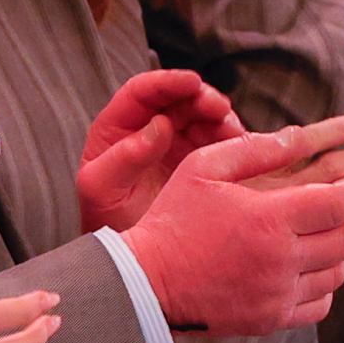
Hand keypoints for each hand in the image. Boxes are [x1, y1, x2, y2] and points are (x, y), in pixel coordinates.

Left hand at [78, 69, 243, 230]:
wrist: (126, 260)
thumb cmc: (105, 221)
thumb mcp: (102, 189)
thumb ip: (123, 157)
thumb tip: (157, 126)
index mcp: (115, 129)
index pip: (141, 92)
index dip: (167, 82)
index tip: (192, 82)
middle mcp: (146, 131)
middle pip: (177, 100)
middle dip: (201, 98)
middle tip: (220, 109)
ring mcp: (173, 145)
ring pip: (201, 117)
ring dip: (220, 118)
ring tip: (233, 132)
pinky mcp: (197, 163)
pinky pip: (217, 142)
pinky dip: (231, 141)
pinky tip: (241, 148)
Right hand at [122, 115, 343, 335]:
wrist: (147, 279)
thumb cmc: (172, 217)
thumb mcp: (202, 168)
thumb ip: (252, 150)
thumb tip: (296, 137)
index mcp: (268, 218)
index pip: (337, 203)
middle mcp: (281, 259)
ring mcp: (278, 293)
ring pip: (337, 272)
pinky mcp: (271, 318)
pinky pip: (319, 304)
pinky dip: (330, 284)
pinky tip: (324, 268)